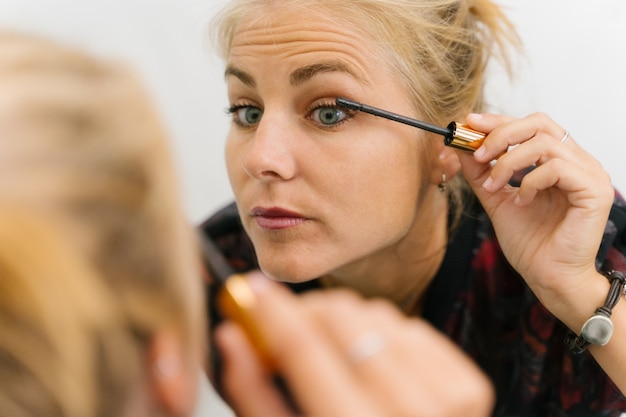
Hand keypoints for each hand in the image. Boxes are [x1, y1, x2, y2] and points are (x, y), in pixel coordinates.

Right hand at [215, 271, 493, 416]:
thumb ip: (255, 395)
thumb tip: (233, 336)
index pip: (303, 350)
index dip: (272, 312)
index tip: (252, 288)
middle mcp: (409, 415)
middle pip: (345, 321)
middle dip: (308, 311)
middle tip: (292, 323)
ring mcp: (449, 400)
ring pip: (378, 316)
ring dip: (346, 322)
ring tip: (333, 349)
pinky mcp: (470, 387)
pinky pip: (412, 328)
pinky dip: (384, 332)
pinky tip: (371, 357)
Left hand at [457, 113, 613, 317]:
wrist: (548, 277)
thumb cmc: (530, 243)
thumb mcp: (496, 199)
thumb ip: (481, 173)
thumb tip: (460, 147)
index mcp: (558, 160)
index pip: (530, 125)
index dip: (499, 120)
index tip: (470, 123)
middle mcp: (577, 161)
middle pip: (539, 123)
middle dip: (502, 134)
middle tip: (479, 154)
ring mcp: (589, 174)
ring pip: (544, 143)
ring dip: (509, 162)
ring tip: (494, 186)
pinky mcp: (594, 190)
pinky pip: (556, 168)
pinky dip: (530, 181)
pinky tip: (520, 200)